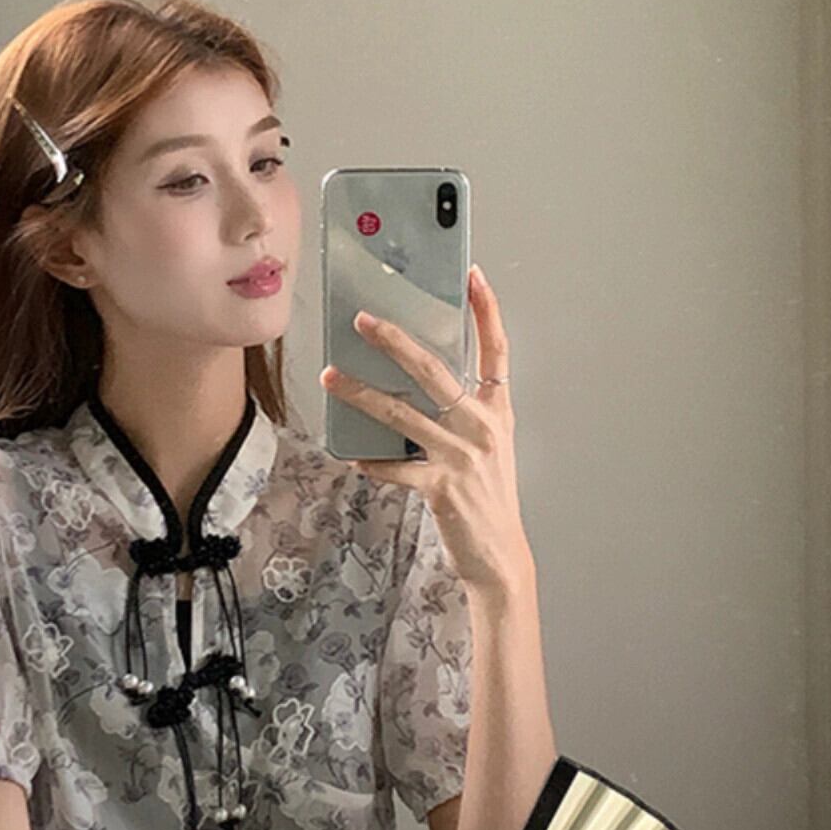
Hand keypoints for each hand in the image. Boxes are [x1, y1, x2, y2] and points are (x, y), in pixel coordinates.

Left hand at [319, 264, 532, 591]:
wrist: (499, 554)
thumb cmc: (487, 496)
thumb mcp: (486, 446)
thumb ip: (460, 412)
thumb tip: (414, 380)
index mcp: (496, 411)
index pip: (496, 349)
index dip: (487, 310)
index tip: (473, 275)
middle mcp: (481, 427)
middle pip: (435, 371)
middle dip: (395, 342)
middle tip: (363, 320)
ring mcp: (462, 456)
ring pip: (402, 413)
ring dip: (361, 393)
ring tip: (331, 376)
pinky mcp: (441, 487)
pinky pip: (395, 467)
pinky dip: (371, 461)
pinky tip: (350, 455)